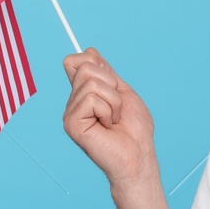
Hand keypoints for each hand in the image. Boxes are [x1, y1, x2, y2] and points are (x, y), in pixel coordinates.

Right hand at [62, 47, 156, 186]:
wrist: (138, 156)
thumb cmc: (135, 130)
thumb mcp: (123, 92)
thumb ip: (106, 73)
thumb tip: (88, 52)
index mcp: (84, 93)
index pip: (78, 60)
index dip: (99, 65)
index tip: (114, 85)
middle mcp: (73, 101)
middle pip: (85, 66)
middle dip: (111, 84)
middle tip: (116, 109)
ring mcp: (70, 112)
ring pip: (92, 82)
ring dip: (113, 101)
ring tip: (114, 120)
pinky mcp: (71, 123)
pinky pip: (91, 99)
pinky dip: (108, 111)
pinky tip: (107, 127)